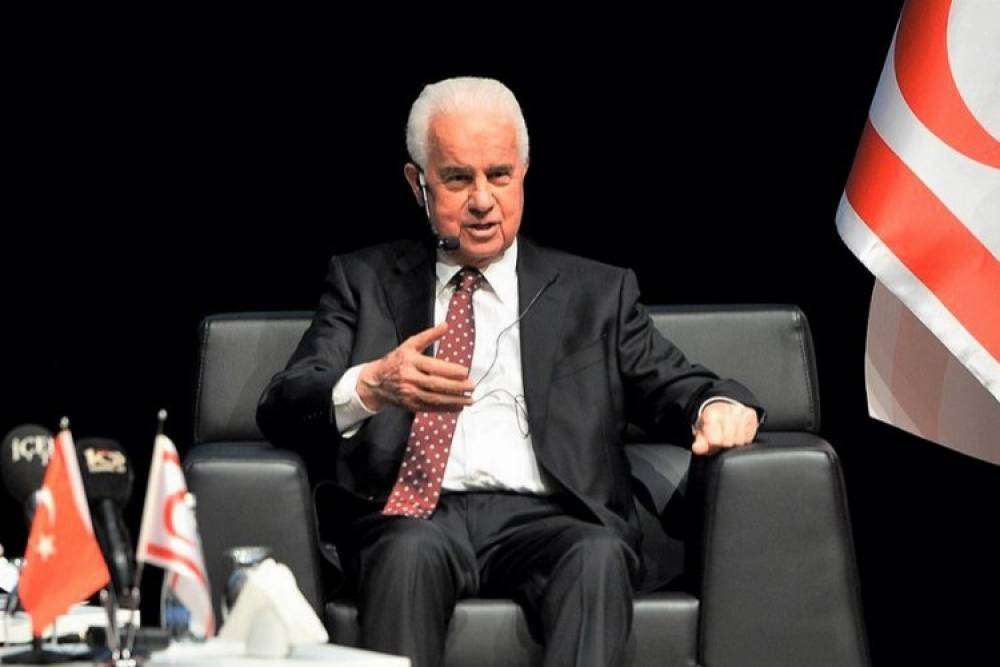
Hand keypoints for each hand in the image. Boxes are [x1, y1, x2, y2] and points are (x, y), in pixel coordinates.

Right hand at [356, 322, 474, 412]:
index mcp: (410, 361)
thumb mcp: (410, 344)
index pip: (433, 367)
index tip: (465, 372)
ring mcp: (409, 393)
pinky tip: (459, 407)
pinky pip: (431, 408)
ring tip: (470, 399)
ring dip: (454, 401)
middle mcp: (409, 378)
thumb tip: (446, 325)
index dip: (450, 371)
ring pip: (434, 399)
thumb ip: (429, 335)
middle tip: (472, 385)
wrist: (377, 381)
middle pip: (435, 384)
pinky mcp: (411, 405)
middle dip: (455, 387)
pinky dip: (446, 408)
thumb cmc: (396, 360)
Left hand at [691, 401, 758, 455]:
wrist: (722, 409)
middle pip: (729, 440)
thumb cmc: (711, 423)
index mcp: (712, 413)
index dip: (714, 444)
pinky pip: (750, 436)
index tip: (713, 441)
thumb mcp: (701, 433)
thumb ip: (700, 442)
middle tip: (721, 438)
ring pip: (741, 439)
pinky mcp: (751, 415)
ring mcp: (741, 411)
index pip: (716, 439)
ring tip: (729, 435)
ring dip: (735, 441)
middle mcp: (727, 409)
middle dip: (725, 443)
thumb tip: (697, 448)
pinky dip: (744, 438)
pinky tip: (738, 433)